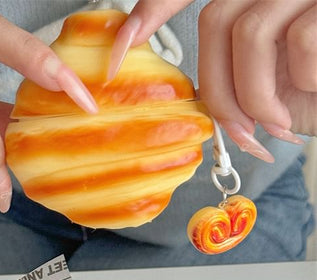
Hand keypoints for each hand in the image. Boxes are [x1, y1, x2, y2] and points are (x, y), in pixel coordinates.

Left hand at [107, 0, 315, 161]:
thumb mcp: (279, 81)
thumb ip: (240, 73)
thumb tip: (200, 100)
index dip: (152, 10)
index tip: (119, 50)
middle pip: (217, 22)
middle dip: (217, 88)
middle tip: (237, 130)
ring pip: (250, 32)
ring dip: (254, 94)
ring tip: (277, 122)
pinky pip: (297, 39)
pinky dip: (299, 81)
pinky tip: (313, 92)